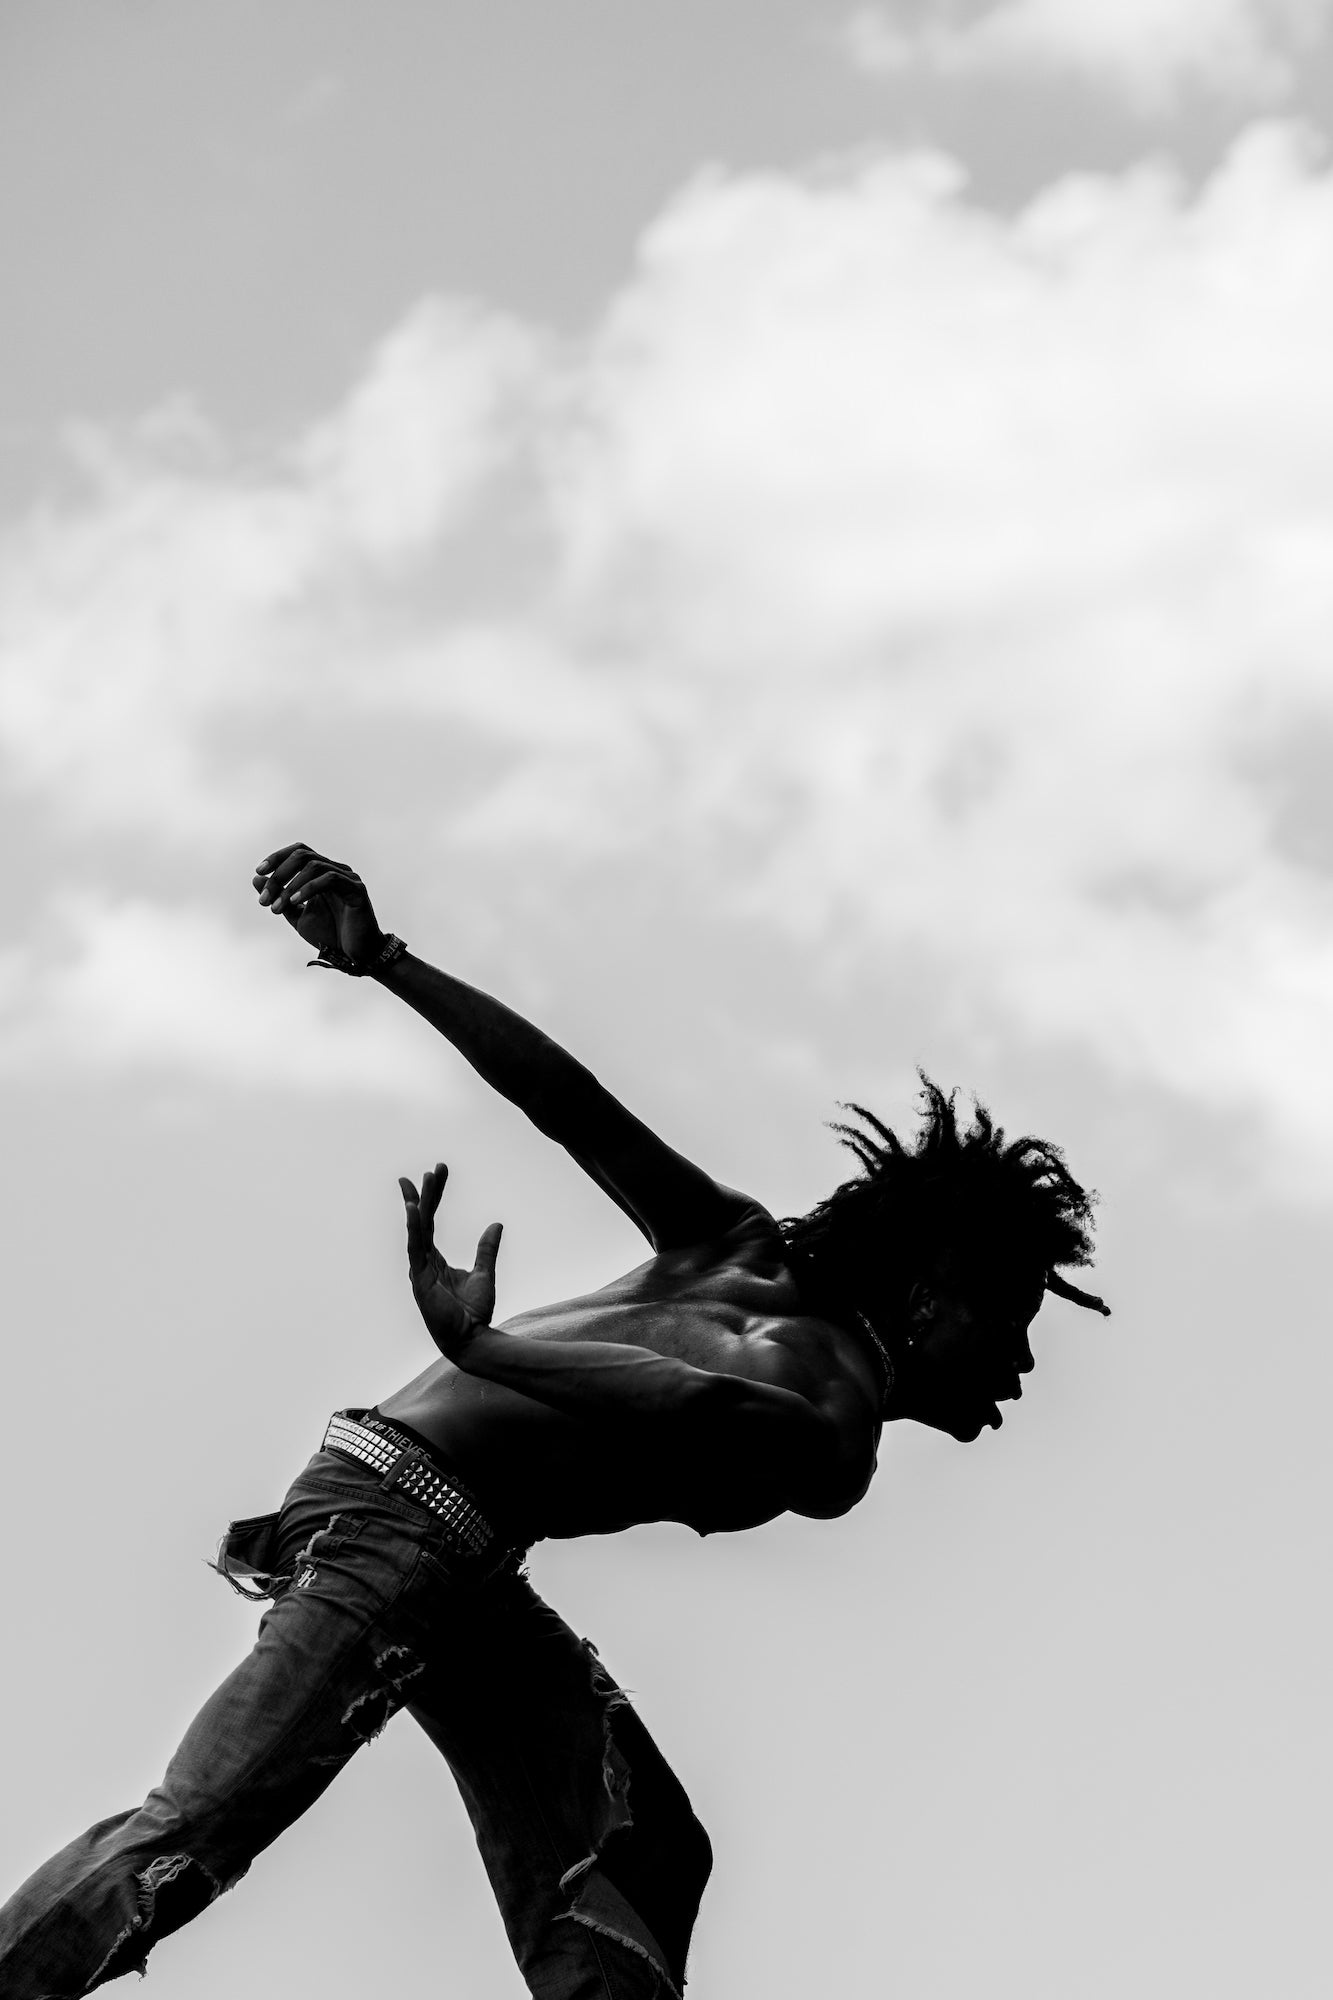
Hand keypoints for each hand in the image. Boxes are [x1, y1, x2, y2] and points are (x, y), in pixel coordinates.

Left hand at [253, 842, 384, 962]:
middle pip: (303, 855)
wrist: (355, 955)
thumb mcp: (297, 916)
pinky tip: (294, 902)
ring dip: (289, 886)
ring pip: (314, 866)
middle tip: (265, 897)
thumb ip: (280, 897)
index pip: (299, 852)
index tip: (259, 872)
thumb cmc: (330, 935)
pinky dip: (308, 888)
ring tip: (276, 908)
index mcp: (322, 874)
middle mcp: (336, 870)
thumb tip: (256, 879)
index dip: (277, 858)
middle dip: (279, 874)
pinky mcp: (357, 889)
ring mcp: (348, 878)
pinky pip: (330, 879)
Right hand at [399, 1163, 502, 1361]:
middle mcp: (423, 1263)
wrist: (471, 1339)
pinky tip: (414, 1208)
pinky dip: (414, 1228)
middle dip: (423, 1195)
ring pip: (417, 1231)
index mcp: (434, 1261)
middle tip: (428, 1170)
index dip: (432, 1197)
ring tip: (420, 1181)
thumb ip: (486, 1249)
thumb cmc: (474, 1313)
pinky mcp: (421, 1280)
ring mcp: (419, 1271)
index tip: (435, 1173)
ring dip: (419, 1205)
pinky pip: (415, 1248)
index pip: (429, 1222)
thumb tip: (496, 1224)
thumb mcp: (484, 1274)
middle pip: (421, 1221)